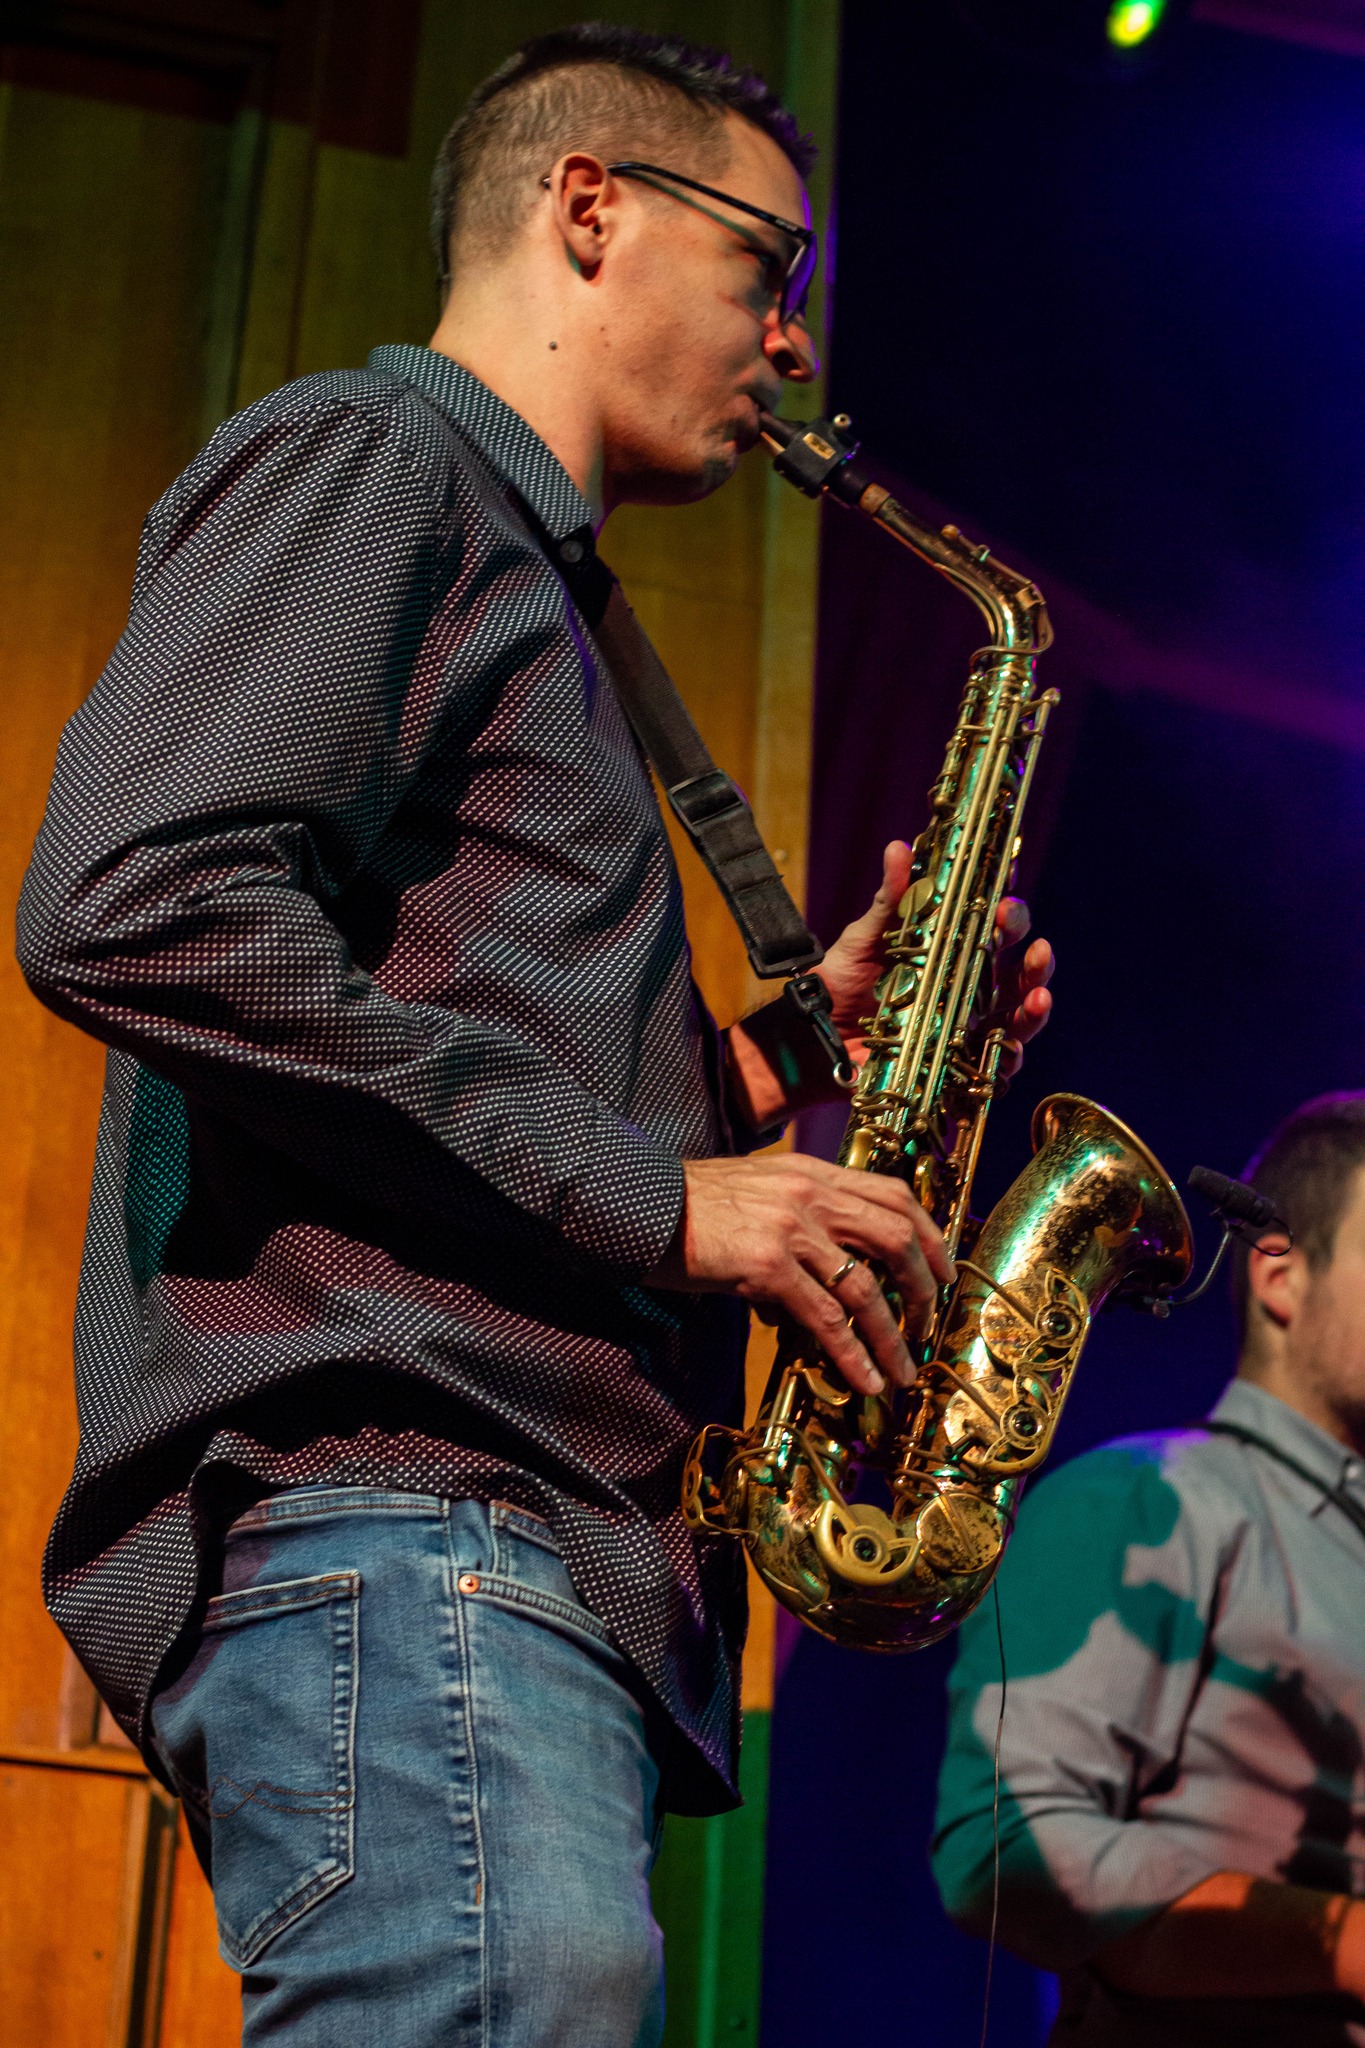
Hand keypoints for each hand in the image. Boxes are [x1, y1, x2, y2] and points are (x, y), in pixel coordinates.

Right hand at [645, 1152, 954, 1395]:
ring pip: (868, 1286)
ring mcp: (791, 1229)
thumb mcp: (755, 1193)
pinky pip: (825, 1318)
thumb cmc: (690, 1203)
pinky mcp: (767, 1266)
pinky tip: (863, 1379)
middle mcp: (811, 1194)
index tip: (942, 1270)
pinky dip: (853, 1354)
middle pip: (897, 1235)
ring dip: (893, 1335)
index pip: (893, 1193)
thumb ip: (796, 1220)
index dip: (929, 1234)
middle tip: (927, 1324)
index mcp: (812, 1172)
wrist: (638, 1203)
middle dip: (925, 1286)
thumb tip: (816, 1285)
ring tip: (902, 1371)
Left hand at [819, 841, 1053, 1083]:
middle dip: (1029, 949)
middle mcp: (969, 983)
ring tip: (1040, 994)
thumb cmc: (845, 980)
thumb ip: (889, 899)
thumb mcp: (865, 937)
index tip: (1010, 878)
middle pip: (1017, 965)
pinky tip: (1014, 1046)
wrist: (818, 1034)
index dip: (1008, 904)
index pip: (993, 923)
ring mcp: (968, 1023)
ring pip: (1018, 1011)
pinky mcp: (958, 1060)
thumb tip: (897, 848)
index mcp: (953, 948)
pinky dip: (1010, 1056)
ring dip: (1035, 999)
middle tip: (1024, 935)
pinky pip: (996, 1062)